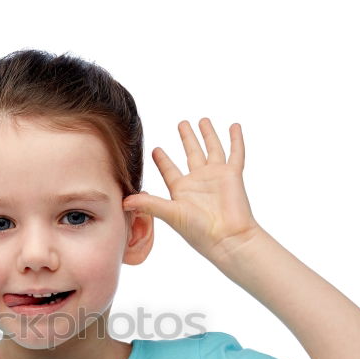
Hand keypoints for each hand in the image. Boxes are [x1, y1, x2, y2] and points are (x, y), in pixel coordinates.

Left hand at [122, 118, 261, 262]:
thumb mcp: (171, 214)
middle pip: (191, 153)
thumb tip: (123, 202)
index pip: (169, 169)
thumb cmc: (198, 231)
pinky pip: (236, 153)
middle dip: (186, 138)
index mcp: (181, 189)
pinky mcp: (232, 175)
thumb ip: (149, 204)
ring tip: (203, 120)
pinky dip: (236, 139)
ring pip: (212, 148)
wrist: (226, 238)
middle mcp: (198, 180)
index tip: (155, 149)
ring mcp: (216, 176)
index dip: (162, 159)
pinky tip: (234, 125)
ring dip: (208, 134)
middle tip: (181, 123)